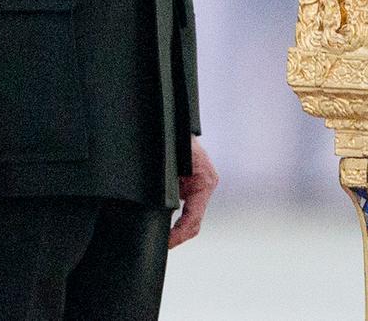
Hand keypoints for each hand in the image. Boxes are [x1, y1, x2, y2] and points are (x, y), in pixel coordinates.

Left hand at [168, 135, 217, 249]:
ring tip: (162, 239)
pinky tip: (164, 226)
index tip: (166, 243)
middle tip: (162, 245)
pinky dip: (177, 221)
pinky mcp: (193, 186)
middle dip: (178, 236)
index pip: (194, 218)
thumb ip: (169, 186)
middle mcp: (206, 185)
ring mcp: (200, 186)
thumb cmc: (174, 137)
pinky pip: (188, 210)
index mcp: (205, 181)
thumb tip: (160, 207)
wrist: (174, 121)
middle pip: (194, 223)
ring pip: (192, 219)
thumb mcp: (169, 163)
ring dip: (177, 230)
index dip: (179, 235)